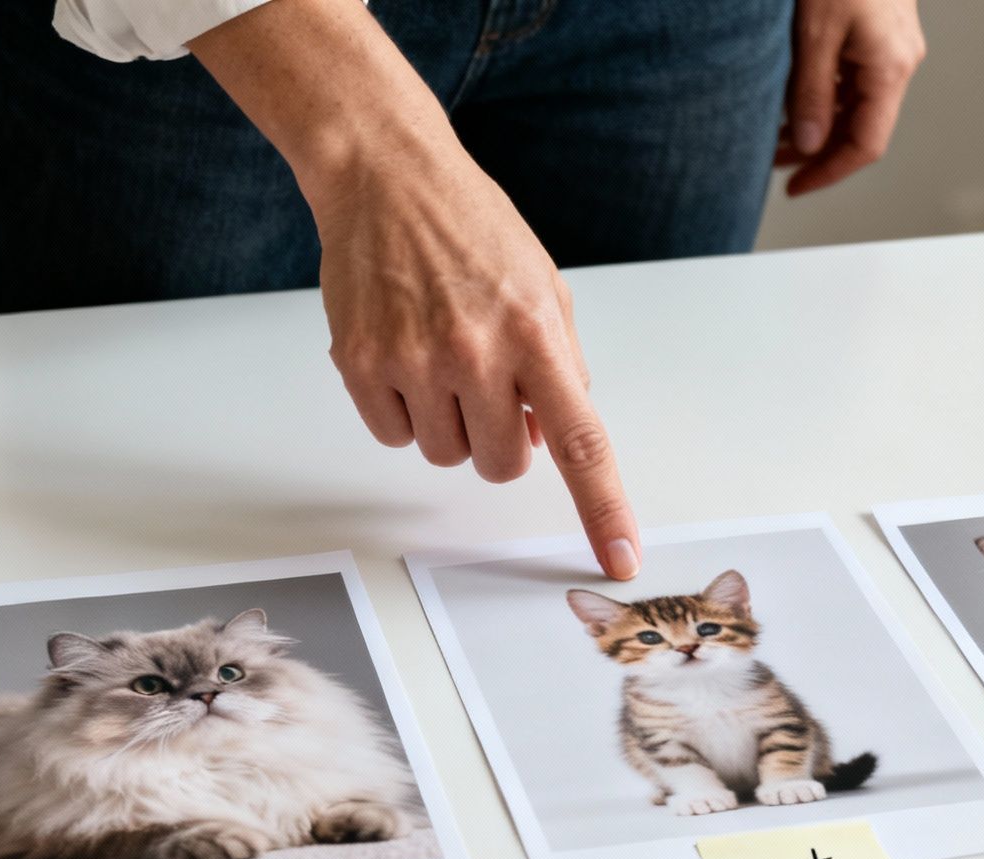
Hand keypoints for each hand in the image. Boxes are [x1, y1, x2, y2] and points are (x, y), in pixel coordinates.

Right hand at [191, 0, 640, 579]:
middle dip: (501, 441)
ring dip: (450, 424)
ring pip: (445, 456)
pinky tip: (403, 354)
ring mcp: (415, 359)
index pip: (581, 440)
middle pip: (502, 464)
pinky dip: (403, 411)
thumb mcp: (544, 287)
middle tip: (488, 389)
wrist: (387, 178)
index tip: (621, 554)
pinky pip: (393, 435)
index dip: (603, 506)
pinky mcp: (362, 362)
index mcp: (536, 333)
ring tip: (440, 357)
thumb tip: (552, 437)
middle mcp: (477, 351)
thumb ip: (560, 366)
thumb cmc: (472, 229)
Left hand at [778, 0, 926, 196]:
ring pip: (858, 106)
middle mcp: (900, 64)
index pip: (865, 145)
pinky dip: (828, 98)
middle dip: (817, 151)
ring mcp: (895, 49)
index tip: (796, 186)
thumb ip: (811, 92)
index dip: (828, 172)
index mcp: (890, 70)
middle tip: (775, 161)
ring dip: (820, 124)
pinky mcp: (882, 34)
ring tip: (778, 133)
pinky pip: (857, 81)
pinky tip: (798, 99)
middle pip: (861, 129)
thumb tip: (809, 145)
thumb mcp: (815, 32)